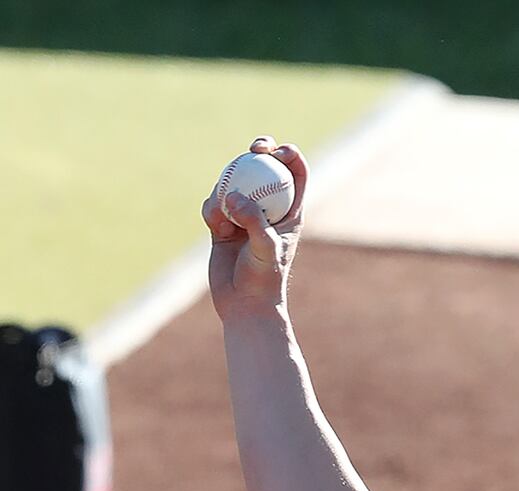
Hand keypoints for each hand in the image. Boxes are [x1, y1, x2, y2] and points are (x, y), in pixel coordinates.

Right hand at [201, 136, 306, 319]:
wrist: (244, 303)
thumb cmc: (264, 279)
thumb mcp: (266, 249)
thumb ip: (253, 221)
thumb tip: (234, 196)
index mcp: (290, 212)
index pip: (295, 175)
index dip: (289, 156)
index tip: (277, 150)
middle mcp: (268, 209)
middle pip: (265, 168)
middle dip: (260, 150)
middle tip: (254, 148)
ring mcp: (243, 214)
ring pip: (233, 183)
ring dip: (227, 190)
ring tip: (229, 219)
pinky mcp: (222, 224)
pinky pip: (213, 204)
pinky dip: (212, 209)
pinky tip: (216, 226)